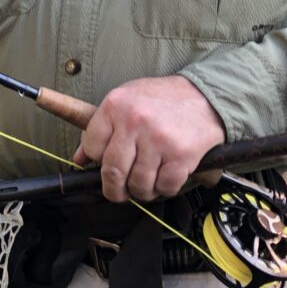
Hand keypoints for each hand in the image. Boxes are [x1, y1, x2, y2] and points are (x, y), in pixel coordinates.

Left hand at [70, 75, 226, 202]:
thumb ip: (101, 129)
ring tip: (147, 181)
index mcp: (116, 106)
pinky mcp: (182, 155)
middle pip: (112, 172)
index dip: (97, 161)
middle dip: (114, 189)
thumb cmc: (162, 100)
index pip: (92, 147)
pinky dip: (164, 188)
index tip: (105, 165)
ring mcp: (158, 140)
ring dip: (142, 190)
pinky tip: (166, 176)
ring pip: (139, 184)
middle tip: (119, 191)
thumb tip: (80, 159)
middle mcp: (135, 122)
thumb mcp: (126, 102)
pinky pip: (165, 187)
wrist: (206, 95)